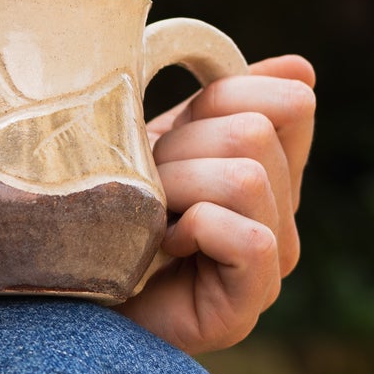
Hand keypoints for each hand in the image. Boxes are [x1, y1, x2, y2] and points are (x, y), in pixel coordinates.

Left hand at [126, 55, 316, 355]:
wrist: (72, 292)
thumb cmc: (113, 213)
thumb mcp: (164, 142)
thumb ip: (221, 105)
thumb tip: (301, 68)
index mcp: (273, 168)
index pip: (291, 102)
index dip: (221, 99)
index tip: (173, 135)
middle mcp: (284, 216)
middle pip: (254, 135)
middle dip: (182, 148)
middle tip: (148, 186)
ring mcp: (272, 265)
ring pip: (249, 181)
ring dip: (179, 187)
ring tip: (152, 216)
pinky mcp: (247, 305)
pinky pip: (250, 238)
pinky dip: (196, 231)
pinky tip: (166, 246)